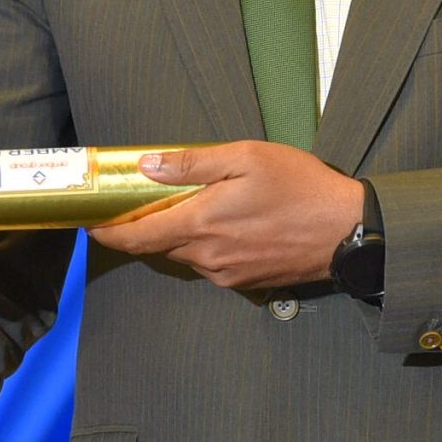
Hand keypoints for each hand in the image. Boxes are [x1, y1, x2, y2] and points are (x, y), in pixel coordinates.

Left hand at [85, 142, 363, 291]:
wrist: (350, 232)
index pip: (136, 236)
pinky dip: (204, 245)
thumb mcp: (246, 158)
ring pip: (185, 254)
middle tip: (142, 199)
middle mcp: (207, 257)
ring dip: (178, 234)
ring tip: (193, 205)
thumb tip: (146, 166)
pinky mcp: (246, 284)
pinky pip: (210, 264)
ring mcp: (226, 274)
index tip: (91, 220)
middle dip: (145, 225)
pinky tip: (226, 223)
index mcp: (201, 224)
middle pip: (158, 245)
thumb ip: (192, 164)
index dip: (107, 231)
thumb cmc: (301, 187)